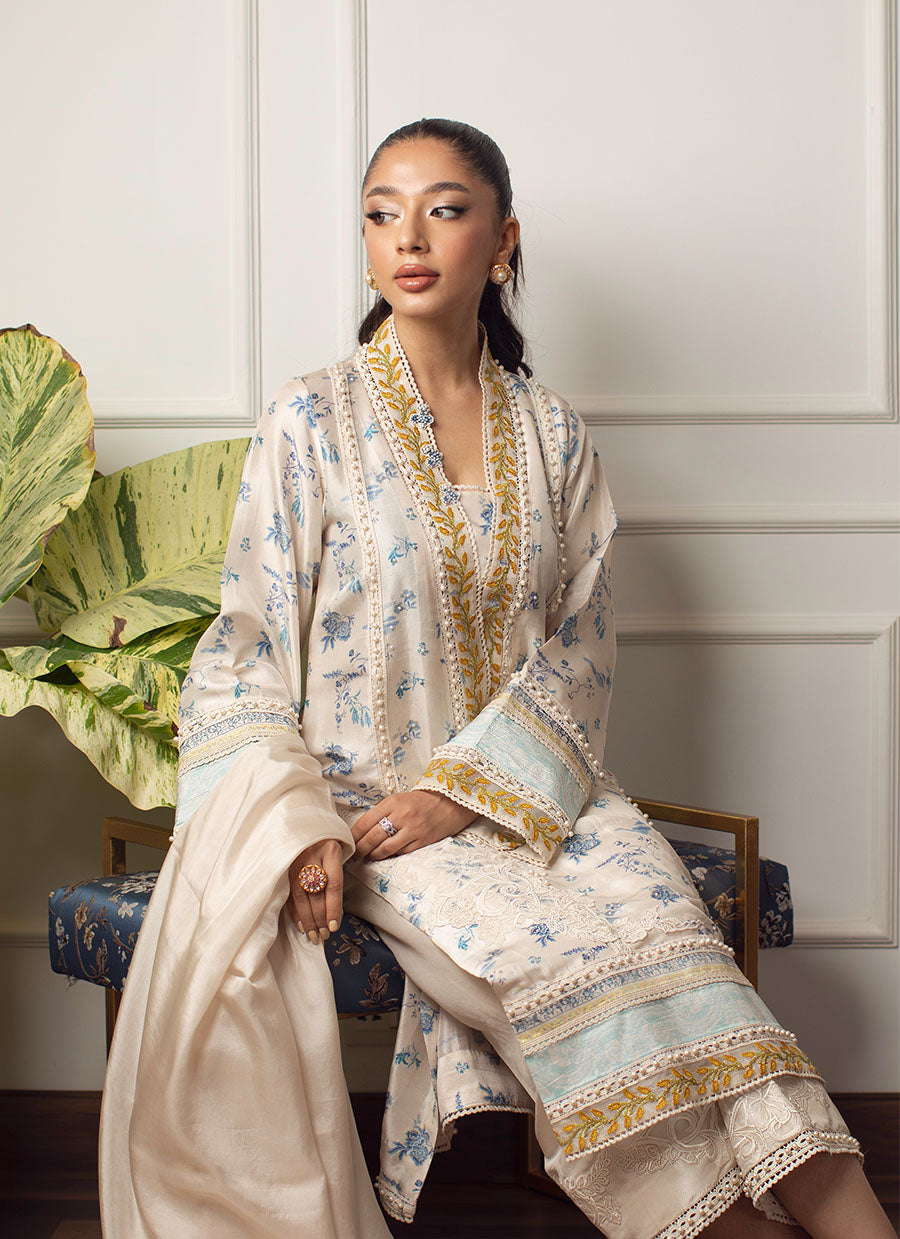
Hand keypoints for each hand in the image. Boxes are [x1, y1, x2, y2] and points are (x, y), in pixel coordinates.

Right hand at [288, 837, 343, 944]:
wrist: (305, 819)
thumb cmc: (326, 840)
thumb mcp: (337, 851)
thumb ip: (335, 876)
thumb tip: (335, 912)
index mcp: (330, 850)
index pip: (333, 885)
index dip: (333, 908)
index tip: (334, 927)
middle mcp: (311, 855)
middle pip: (316, 893)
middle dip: (320, 918)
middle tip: (324, 935)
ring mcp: (294, 861)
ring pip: (300, 896)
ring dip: (307, 919)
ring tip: (314, 935)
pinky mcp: (283, 866)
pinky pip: (289, 893)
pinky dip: (295, 911)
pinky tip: (301, 925)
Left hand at [352, 790, 477, 860]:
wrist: (449, 803)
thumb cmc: (420, 802)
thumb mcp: (398, 800)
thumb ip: (382, 813)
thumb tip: (362, 832)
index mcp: (392, 802)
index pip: (366, 821)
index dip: (354, 835)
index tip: (347, 843)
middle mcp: (402, 815)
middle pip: (373, 837)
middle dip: (360, 849)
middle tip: (353, 856)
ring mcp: (412, 830)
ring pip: (385, 848)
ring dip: (372, 855)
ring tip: (366, 857)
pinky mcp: (422, 842)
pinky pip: (400, 853)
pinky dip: (389, 856)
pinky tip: (383, 856)